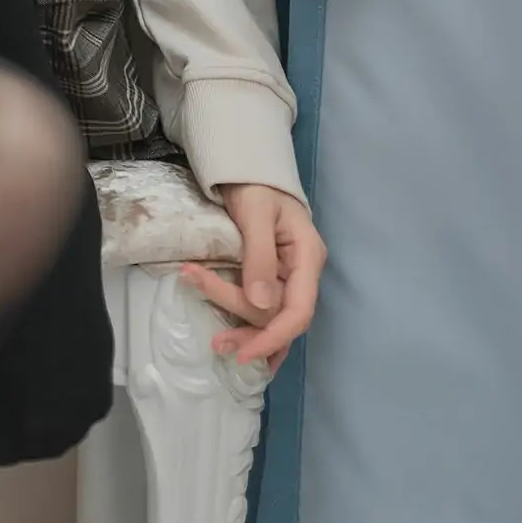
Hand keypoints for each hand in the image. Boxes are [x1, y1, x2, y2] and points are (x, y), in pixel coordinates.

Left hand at [178, 183, 326, 376]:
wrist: (247, 169)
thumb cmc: (255, 185)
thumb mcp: (255, 213)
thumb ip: (259, 256)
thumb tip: (260, 304)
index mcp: (307, 257)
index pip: (299, 310)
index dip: (274, 336)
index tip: (244, 353)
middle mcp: (301, 274)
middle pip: (280, 316)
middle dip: (248, 330)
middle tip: (216, 341)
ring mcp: (287, 278)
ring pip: (269, 318)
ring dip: (243, 330)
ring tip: (214, 341)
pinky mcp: (270, 280)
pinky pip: (263, 312)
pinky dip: (251, 331)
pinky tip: (241, 351)